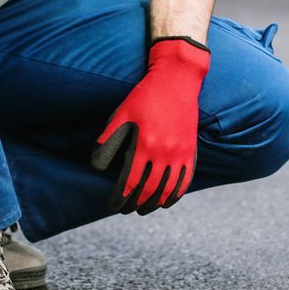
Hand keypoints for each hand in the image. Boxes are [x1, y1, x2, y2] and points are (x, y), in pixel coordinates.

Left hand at [90, 35, 209, 213]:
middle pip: (149, 190)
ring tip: (144, 208)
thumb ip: (109, 139)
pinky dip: (176, 194)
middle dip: (136, 203)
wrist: (177, 80)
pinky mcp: (191, 150)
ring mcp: (180, 153)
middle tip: (127, 209)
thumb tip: (97, 165)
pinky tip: (167, 200)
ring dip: (155, 203)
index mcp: (144, 145)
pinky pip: (185, 180)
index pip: (131, 182)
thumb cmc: (146, 96)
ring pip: (168, 189)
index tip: (114, 205)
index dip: (121, 197)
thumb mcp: (122, 114)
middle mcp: (164, 152)